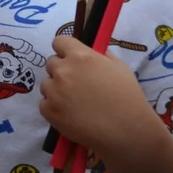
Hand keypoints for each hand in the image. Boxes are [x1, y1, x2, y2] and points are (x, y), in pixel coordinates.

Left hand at [39, 36, 156, 159]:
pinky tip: (71, 115)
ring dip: (56, 90)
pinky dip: (54, 108)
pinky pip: (44, 103)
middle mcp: (63, 70)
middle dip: (62, 71)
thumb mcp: (119, 67)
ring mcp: (54, 91)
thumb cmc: (128, 97)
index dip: (65, 50)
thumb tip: (90, 52)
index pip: (59, 42)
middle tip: (77, 85)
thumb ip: (101, 56)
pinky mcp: (48, 110)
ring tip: (75, 103)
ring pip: (46, 84)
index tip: (70, 58)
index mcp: (80, 57)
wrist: (127, 130)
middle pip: (51, 63)